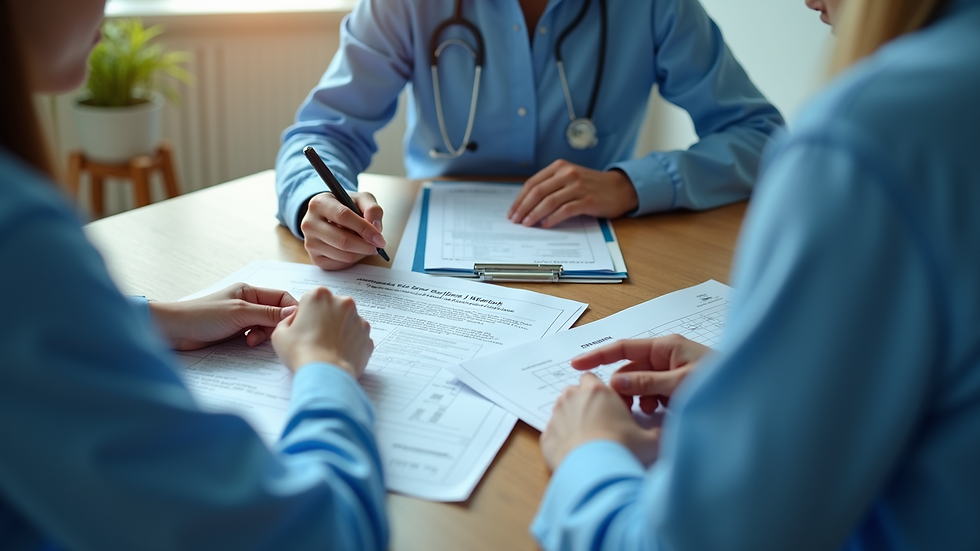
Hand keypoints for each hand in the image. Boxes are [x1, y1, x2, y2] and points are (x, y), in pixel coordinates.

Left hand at [149, 283, 297, 350]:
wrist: (174, 330)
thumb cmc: (203, 315)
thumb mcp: (239, 313)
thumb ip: (267, 313)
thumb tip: (294, 312)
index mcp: (250, 291)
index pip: (281, 297)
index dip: (291, 310)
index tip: (296, 324)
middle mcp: (248, 303)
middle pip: (276, 314)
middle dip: (276, 326)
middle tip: (271, 337)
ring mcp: (241, 318)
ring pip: (266, 327)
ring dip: (264, 335)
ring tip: (252, 342)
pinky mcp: (235, 332)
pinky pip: (254, 336)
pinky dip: (255, 341)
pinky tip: (247, 345)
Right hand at [271, 286, 372, 377]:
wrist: (325, 374)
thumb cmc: (301, 353)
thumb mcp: (280, 334)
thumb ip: (287, 321)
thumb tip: (296, 320)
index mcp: (319, 295)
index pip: (312, 300)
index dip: (306, 315)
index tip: (304, 328)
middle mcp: (342, 302)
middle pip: (332, 309)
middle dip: (325, 321)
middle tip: (315, 340)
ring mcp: (358, 319)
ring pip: (347, 322)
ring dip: (339, 331)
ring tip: (327, 349)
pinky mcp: (368, 336)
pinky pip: (357, 337)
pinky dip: (350, 344)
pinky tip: (339, 355)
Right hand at [301, 191, 385, 270]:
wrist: (330, 217)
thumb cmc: (347, 207)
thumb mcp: (361, 200)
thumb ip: (372, 209)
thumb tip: (376, 227)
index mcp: (319, 203)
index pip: (343, 216)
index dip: (364, 228)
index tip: (379, 238)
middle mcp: (309, 223)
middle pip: (342, 240)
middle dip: (365, 245)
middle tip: (378, 246)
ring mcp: (310, 242)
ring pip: (343, 254)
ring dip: (361, 253)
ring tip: (367, 245)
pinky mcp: (315, 258)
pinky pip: (340, 263)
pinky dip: (353, 259)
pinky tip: (355, 249)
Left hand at [507, 160, 638, 227]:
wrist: (620, 188)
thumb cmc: (592, 186)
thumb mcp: (570, 178)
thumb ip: (552, 185)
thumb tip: (527, 204)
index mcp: (560, 167)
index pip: (532, 183)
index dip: (519, 199)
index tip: (512, 211)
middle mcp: (568, 174)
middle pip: (537, 192)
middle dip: (523, 207)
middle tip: (515, 220)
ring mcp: (578, 186)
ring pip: (549, 201)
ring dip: (534, 214)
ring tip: (527, 224)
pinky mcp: (588, 200)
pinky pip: (565, 210)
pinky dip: (552, 218)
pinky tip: (545, 225)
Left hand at [540, 373, 660, 470]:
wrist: (594, 471)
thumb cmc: (622, 449)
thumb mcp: (649, 441)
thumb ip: (658, 433)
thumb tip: (668, 433)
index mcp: (597, 391)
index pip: (593, 379)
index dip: (601, 392)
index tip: (610, 407)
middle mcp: (573, 398)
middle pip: (575, 392)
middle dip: (584, 402)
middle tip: (599, 422)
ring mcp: (556, 416)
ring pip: (562, 410)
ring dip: (571, 418)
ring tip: (587, 438)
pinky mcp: (546, 436)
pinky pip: (553, 432)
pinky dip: (561, 439)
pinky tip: (575, 452)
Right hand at [572, 335, 710, 412]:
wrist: (751, 395)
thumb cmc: (719, 383)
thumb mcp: (680, 384)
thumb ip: (646, 384)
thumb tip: (615, 383)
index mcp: (665, 346)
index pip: (622, 347)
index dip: (597, 355)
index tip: (575, 365)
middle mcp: (665, 354)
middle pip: (629, 369)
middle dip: (622, 388)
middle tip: (620, 408)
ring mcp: (670, 370)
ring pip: (639, 384)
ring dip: (639, 398)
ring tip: (651, 411)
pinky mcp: (676, 385)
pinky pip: (652, 392)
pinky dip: (651, 402)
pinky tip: (661, 412)